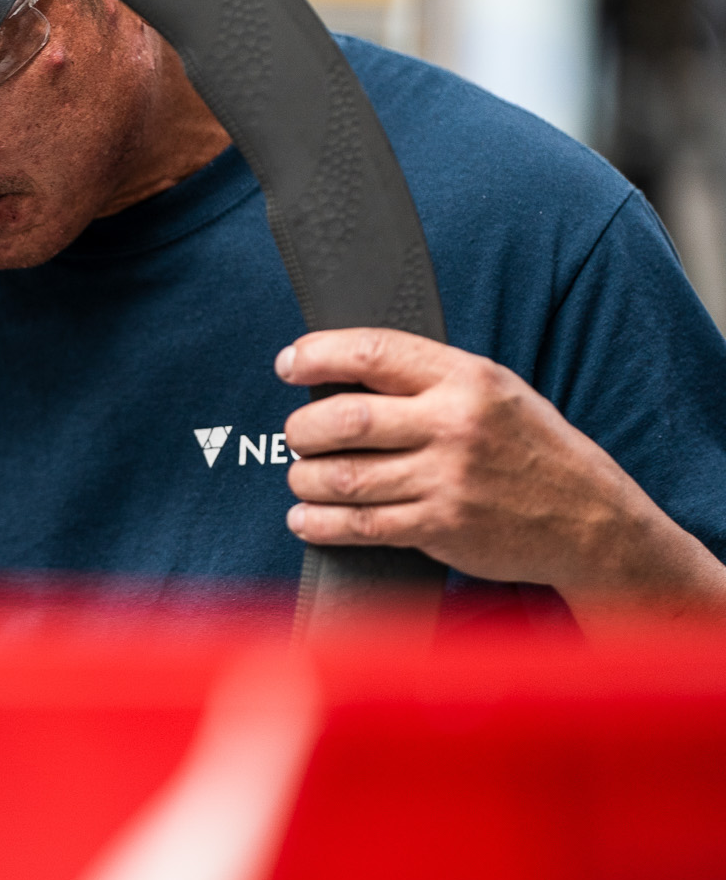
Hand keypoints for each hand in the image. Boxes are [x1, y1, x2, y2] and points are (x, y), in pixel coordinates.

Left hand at [276, 328, 725, 629]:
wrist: (591, 519)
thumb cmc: (530, 448)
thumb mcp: (494, 391)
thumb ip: (426, 379)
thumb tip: (340, 373)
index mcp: (466, 378)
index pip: (373, 352)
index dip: (318, 355)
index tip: (288, 363)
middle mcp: (454, 425)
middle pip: (343, 420)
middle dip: (301, 429)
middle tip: (296, 435)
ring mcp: (447, 479)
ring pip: (342, 477)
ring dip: (304, 478)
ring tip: (301, 476)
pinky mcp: (441, 526)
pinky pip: (360, 525)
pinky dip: (319, 523)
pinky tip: (306, 518)